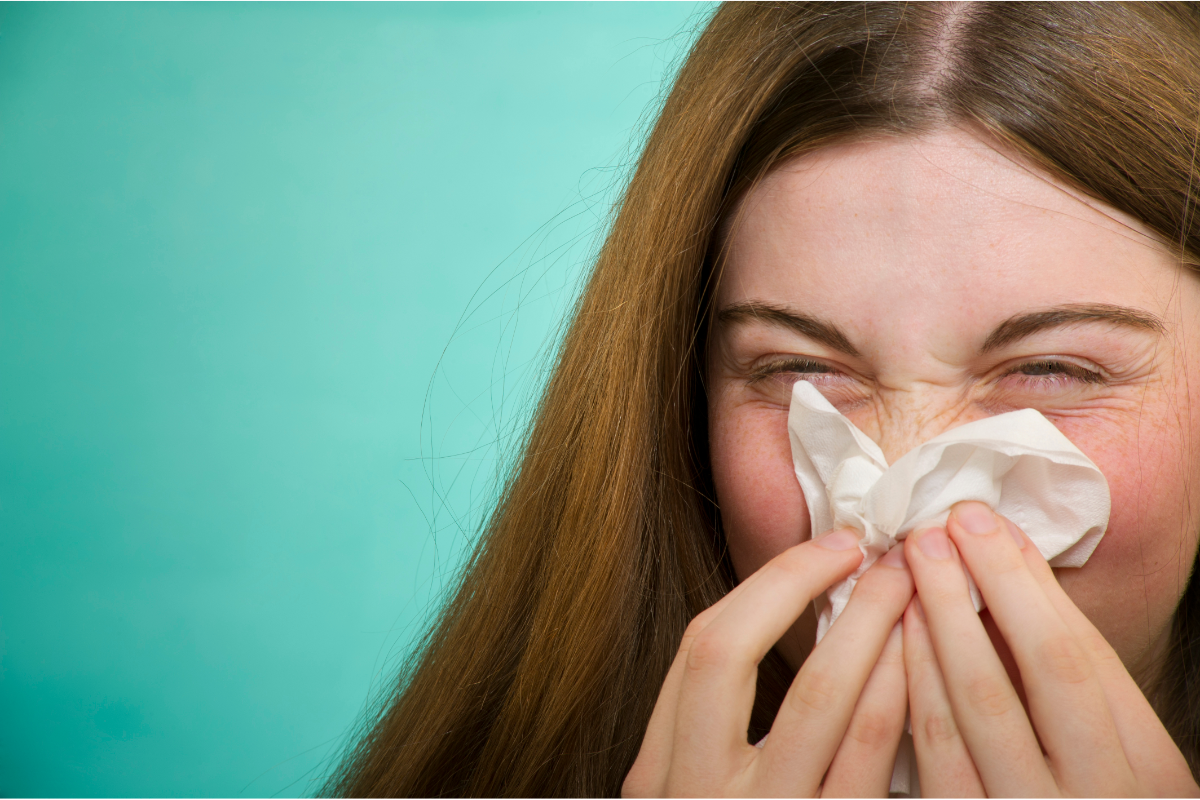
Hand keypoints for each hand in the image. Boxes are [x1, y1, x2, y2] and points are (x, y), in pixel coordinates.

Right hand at [623, 530, 914, 796]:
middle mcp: (699, 796)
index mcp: (659, 778)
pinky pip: (869, 749)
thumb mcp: (702, 794)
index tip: (826, 550)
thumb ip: (716, 735)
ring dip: (869, 622)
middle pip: (728, 654)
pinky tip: (921, 654)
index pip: (700, 650)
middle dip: (800, 583)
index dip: (769, 585)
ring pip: (818, 696)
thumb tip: (782, 620)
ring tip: (906, 584)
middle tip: (864, 548)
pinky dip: (899, 686)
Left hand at [902, 502, 1199, 796]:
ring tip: (902, 571)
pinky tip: (892, 645)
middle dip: (965, 599)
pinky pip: (925, 769)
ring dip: (926, 638)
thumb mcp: (1131, 755)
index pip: (1072, 667)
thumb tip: (1015, 568)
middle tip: (930, 531)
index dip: (1022, 588)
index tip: (982, 523)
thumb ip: (1085, 677)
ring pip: (958, 725)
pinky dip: (906, 699)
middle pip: (1009, 686)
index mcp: (1141, 786)